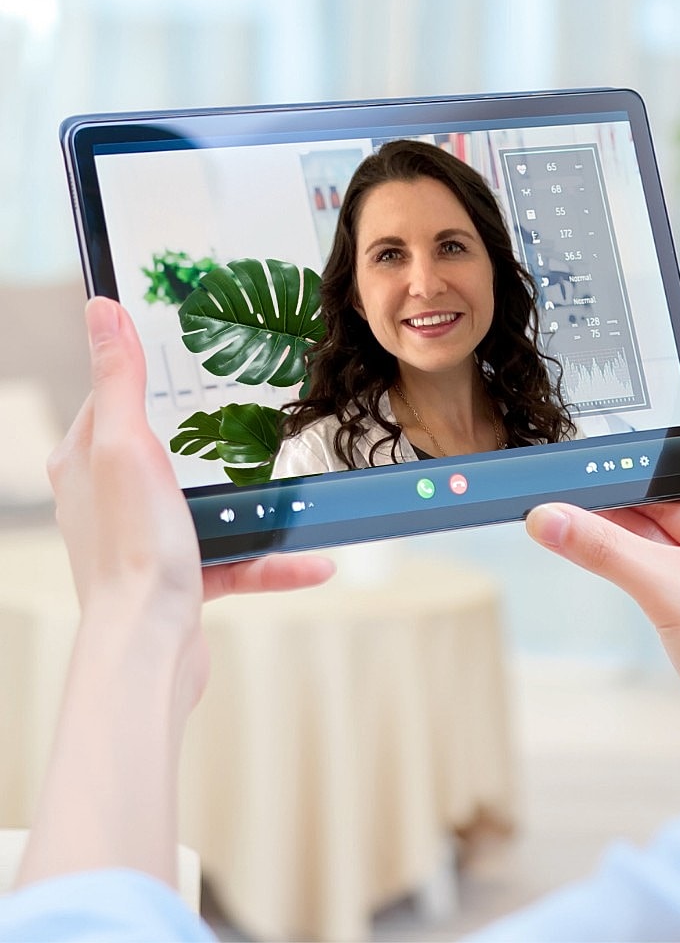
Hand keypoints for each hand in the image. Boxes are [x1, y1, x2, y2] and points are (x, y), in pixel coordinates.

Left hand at [48, 298, 334, 699]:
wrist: (148, 648)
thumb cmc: (132, 550)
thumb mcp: (128, 447)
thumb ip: (121, 379)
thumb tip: (101, 308)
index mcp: (87, 463)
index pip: (112, 399)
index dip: (146, 371)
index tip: (189, 349)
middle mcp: (110, 501)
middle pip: (167, 451)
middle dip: (213, 437)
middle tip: (255, 411)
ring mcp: (148, 541)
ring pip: (211, 508)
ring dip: (260, 506)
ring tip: (299, 490)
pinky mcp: (182, 580)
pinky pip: (236, 559)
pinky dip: (274, 560)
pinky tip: (316, 561)